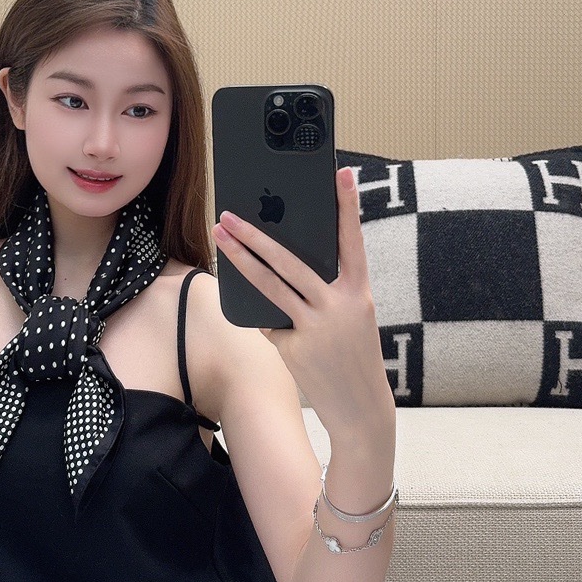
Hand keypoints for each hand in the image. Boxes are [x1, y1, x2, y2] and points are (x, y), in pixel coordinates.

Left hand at [211, 166, 393, 437]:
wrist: (360, 409)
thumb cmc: (352, 356)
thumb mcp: (351, 318)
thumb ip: (324, 292)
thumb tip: (279, 267)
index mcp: (360, 293)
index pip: (352, 241)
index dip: (347, 206)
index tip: (341, 172)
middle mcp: (339, 305)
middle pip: (290, 261)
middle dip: (256, 234)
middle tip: (230, 213)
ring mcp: (315, 327)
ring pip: (270, 285)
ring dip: (240, 259)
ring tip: (220, 236)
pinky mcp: (294, 347)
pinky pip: (268, 320)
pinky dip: (259, 312)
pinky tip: (249, 303)